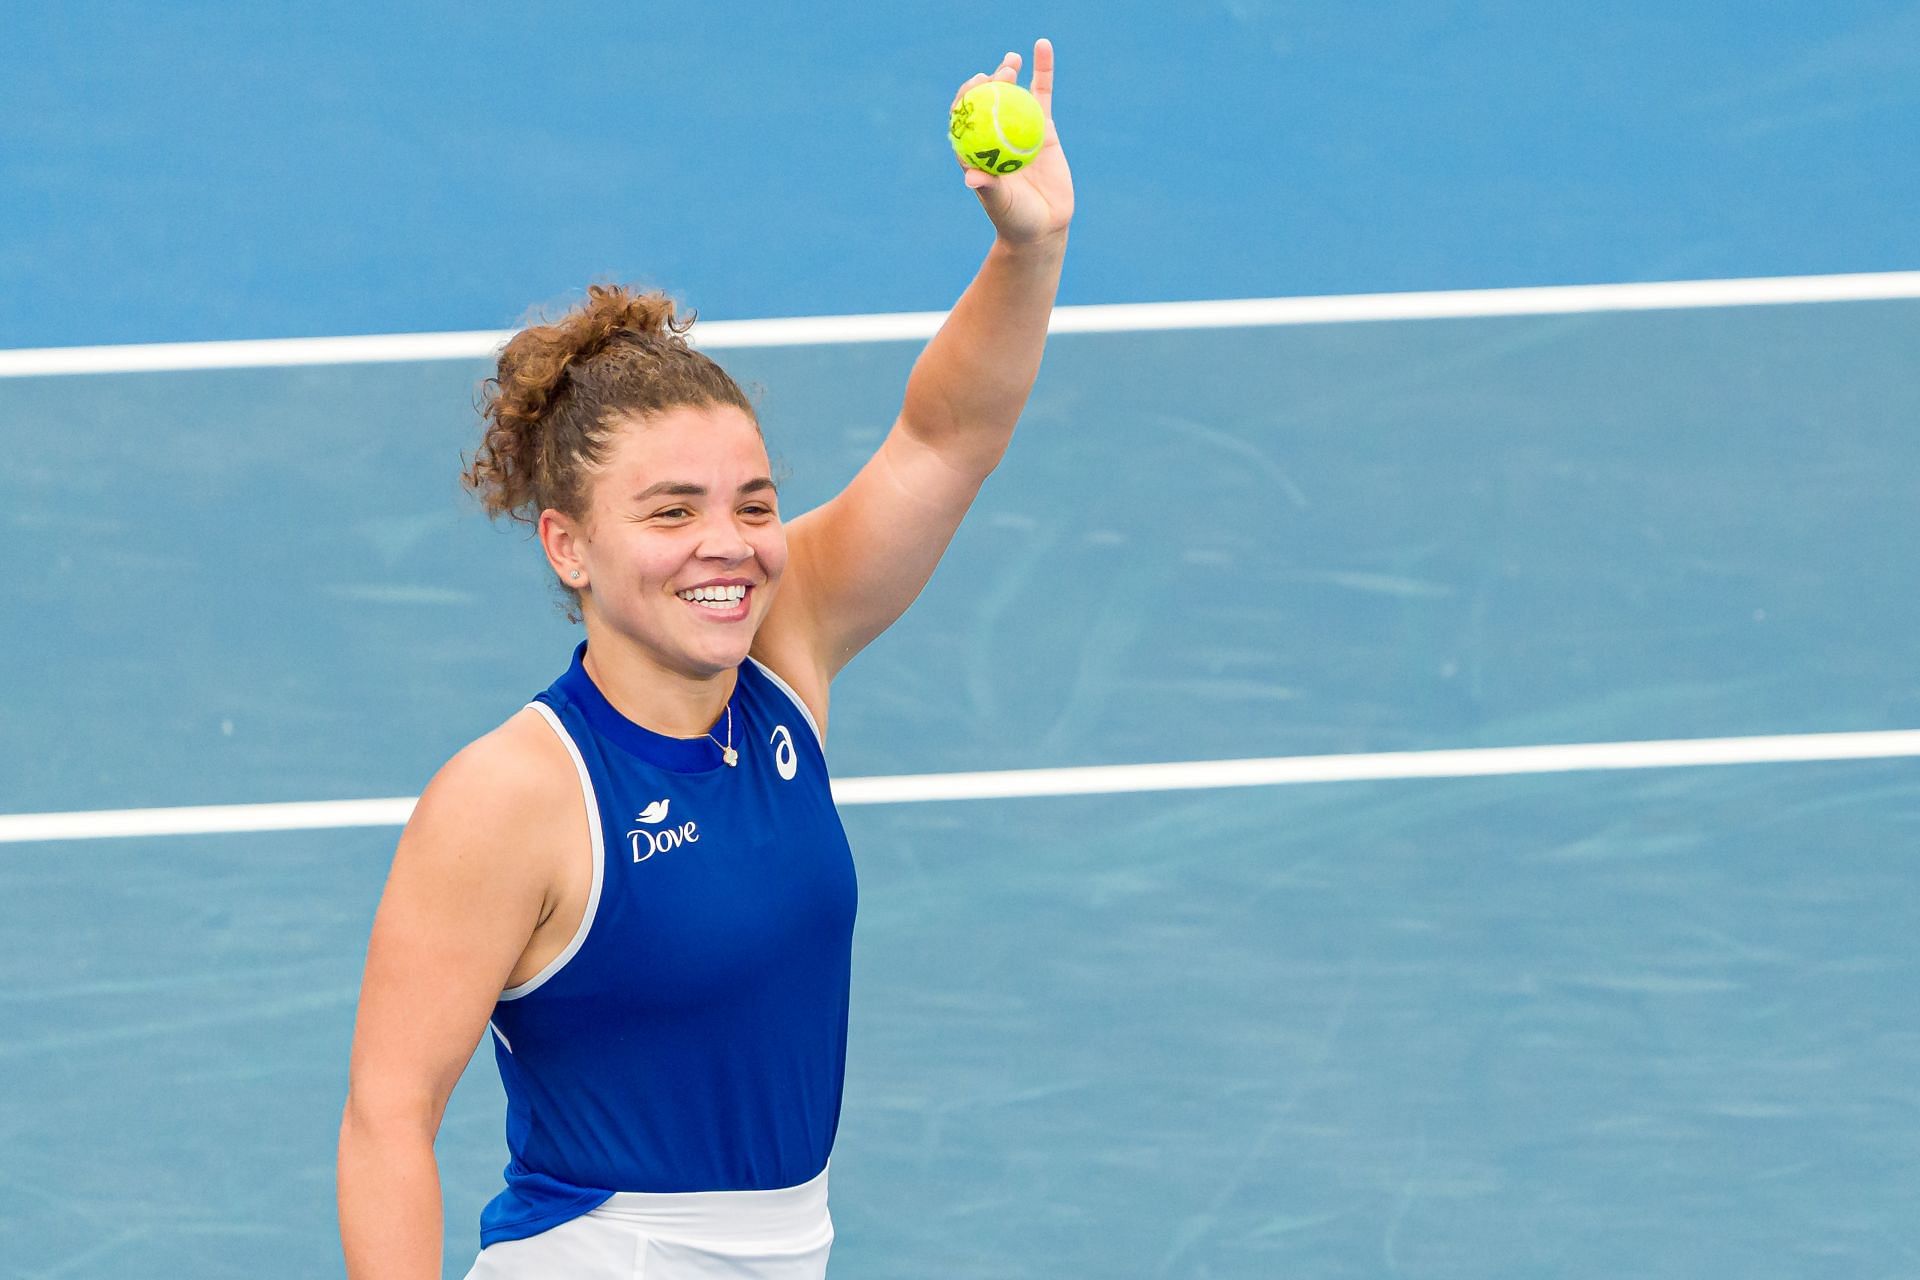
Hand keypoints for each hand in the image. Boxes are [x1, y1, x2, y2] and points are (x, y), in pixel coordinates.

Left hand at [950, 39, 1073, 246]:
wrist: (1044, 226)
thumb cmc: (1015, 218)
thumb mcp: (1000, 204)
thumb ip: (988, 188)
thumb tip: (969, 178)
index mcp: (976, 150)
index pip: (965, 118)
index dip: (966, 99)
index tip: (975, 88)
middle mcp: (994, 135)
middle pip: (988, 101)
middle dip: (988, 83)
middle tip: (998, 76)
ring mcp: (1018, 128)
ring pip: (1013, 93)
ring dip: (1009, 72)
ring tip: (1011, 60)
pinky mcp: (1044, 127)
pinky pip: (1042, 94)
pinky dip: (1043, 70)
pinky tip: (1041, 46)